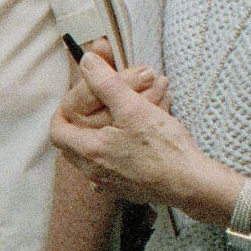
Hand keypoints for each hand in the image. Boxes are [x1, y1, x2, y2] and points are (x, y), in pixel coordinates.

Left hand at [51, 51, 219, 208]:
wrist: (192, 185)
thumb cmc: (165, 147)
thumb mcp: (134, 107)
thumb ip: (106, 83)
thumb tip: (86, 61)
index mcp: (90, 151)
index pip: (57, 131)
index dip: (61, 113)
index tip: (73, 101)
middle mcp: (93, 172)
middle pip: (71, 145)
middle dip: (81, 123)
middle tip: (95, 107)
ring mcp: (109, 184)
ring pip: (92, 156)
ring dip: (100, 135)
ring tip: (118, 119)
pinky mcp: (126, 190)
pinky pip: (110, 169)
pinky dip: (115, 152)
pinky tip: (131, 142)